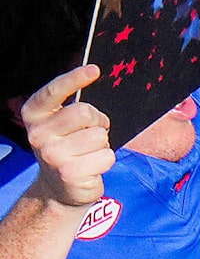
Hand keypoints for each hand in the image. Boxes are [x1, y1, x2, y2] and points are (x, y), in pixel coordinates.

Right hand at [12, 65, 114, 213]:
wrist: (58, 189)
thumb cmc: (67, 148)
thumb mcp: (60, 125)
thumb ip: (71, 107)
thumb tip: (93, 78)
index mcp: (34, 115)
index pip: (54, 91)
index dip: (74, 79)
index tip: (94, 70)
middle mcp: (38, 134)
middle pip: (85, 112)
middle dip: (97, 121)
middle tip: (92, 133)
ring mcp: (52, 155)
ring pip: (99, 136)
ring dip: (102, 144)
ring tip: (88, 153)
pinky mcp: (70, 173)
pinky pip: (107, 156)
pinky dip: (106, 160)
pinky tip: (90, 167)